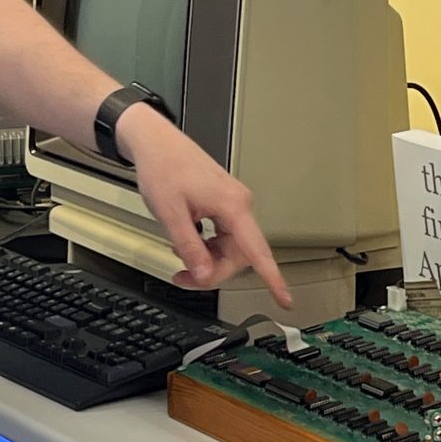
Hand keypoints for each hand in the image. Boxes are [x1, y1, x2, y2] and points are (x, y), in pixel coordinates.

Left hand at [116, 104, 291, 309]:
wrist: (156, 142)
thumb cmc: (163, 167)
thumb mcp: (171, 214)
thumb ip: (190, 247)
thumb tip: (205, 274)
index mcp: (233, 206)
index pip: (258, 251)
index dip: (272, 278)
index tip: (284, 299)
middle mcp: (240, 205)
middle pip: (240, 254)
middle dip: (214, 271)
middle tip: (184, 276)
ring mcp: (233, 204)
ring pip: (231, 247)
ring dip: (208, 259)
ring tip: (180, 255)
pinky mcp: (225, 204)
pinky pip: (224, 236)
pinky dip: (207, 246)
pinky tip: (189, 240)